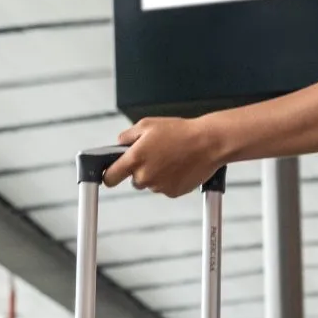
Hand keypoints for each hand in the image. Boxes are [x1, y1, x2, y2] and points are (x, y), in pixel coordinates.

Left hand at [103, 117, 227, 197]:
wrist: (208, 143)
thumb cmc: (180, 132)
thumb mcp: (147, 124)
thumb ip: (127, 136)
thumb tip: (119, 144)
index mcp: (134, 159)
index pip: (110, 178)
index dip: (109, 175)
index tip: (111, 173)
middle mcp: (145, 176)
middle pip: (133, 181)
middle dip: (140, 170)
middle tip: (155, 155)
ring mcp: (159, 186)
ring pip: (151, 183)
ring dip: (156, 174)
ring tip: (171, 157)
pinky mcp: (173, 192)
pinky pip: (165, 187)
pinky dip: (170, 179)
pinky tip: (179, 166)